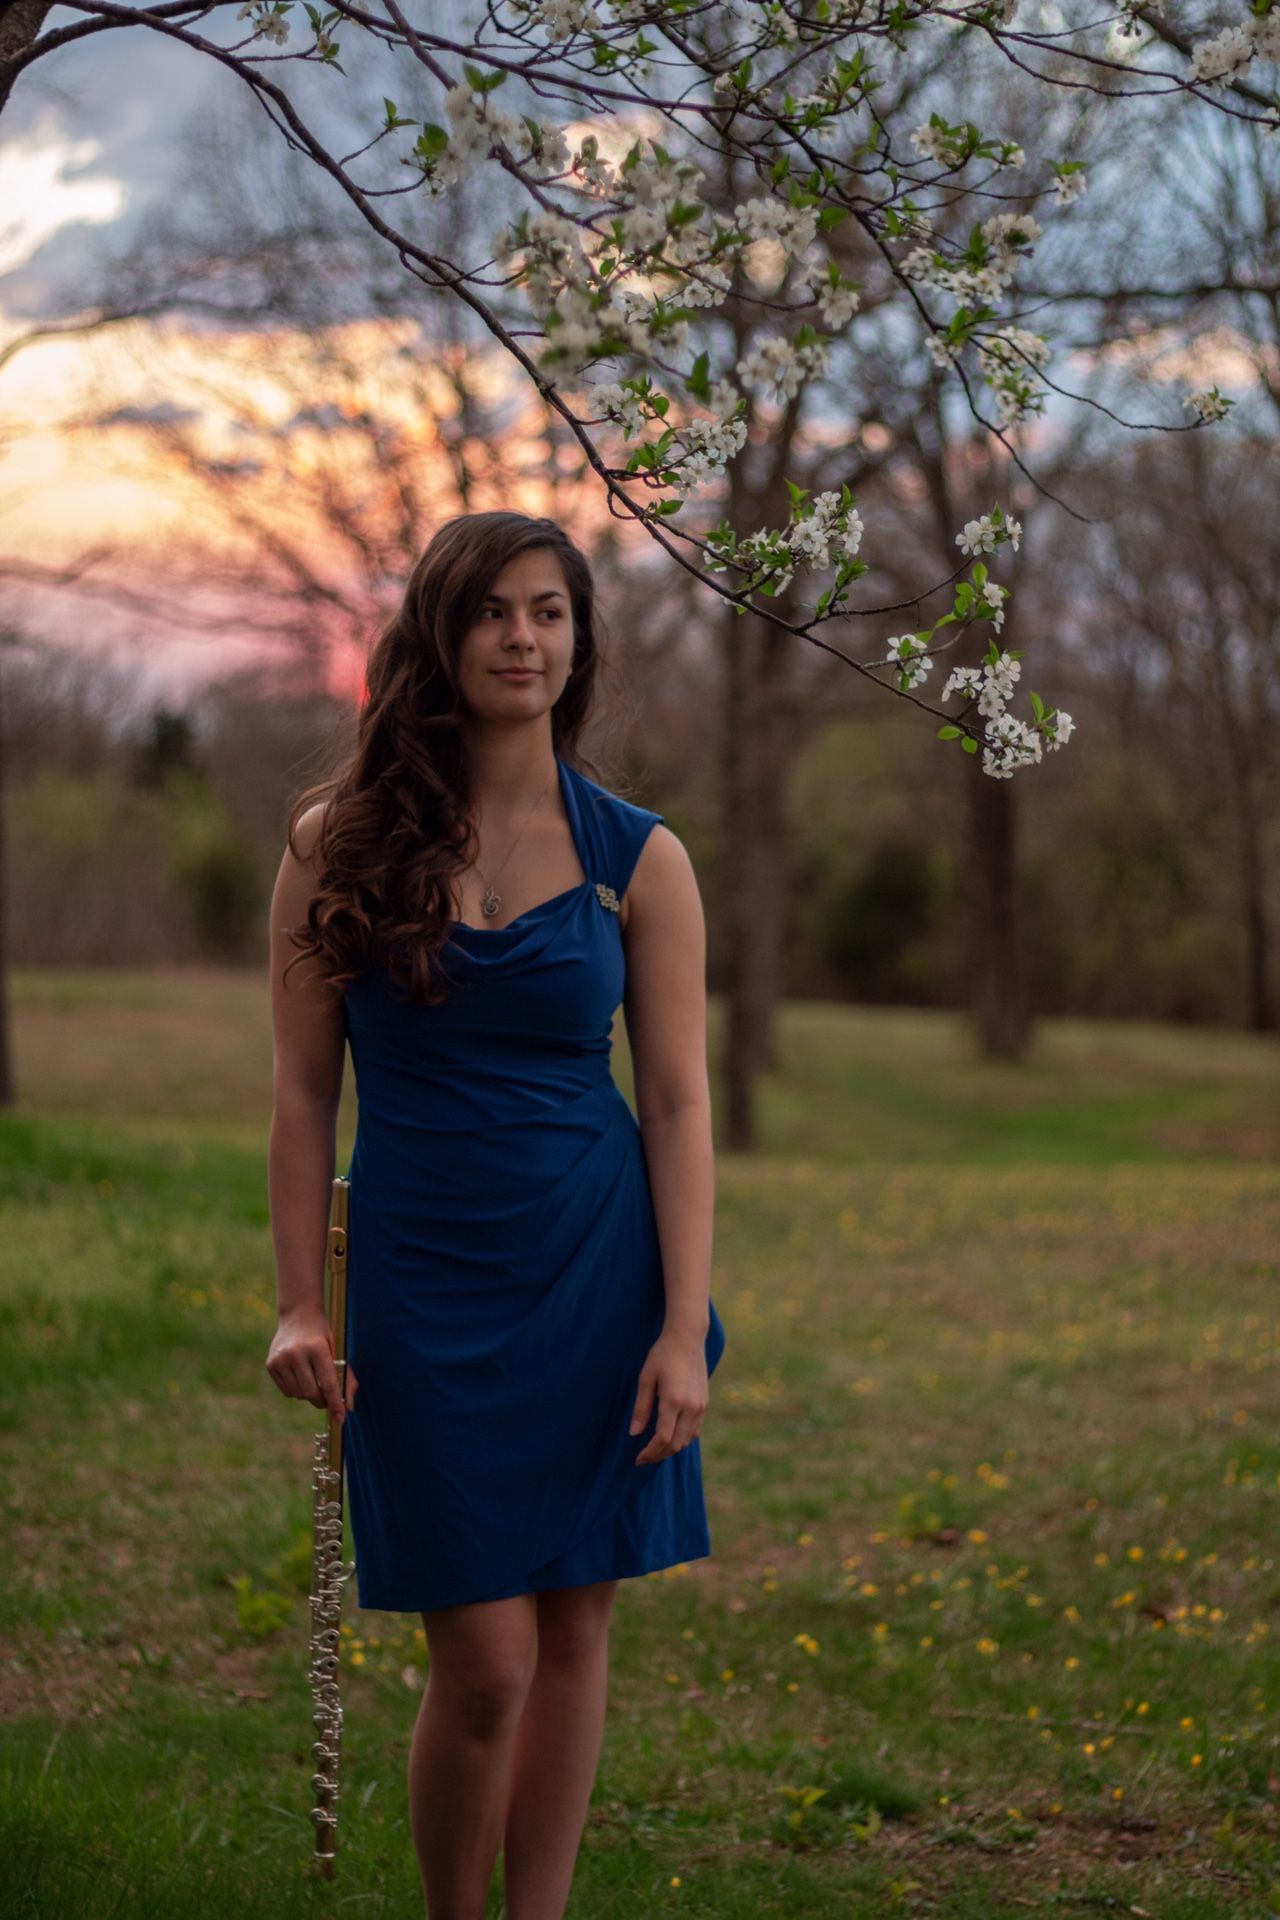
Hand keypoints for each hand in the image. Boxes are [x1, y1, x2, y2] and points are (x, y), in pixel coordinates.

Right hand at [266, 1310, 358, 1423]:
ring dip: (308, 1394)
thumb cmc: (323, 1336)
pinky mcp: (271, 1364)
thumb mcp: (337, 1352)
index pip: (328, 1384)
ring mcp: (281, 1359)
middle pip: (311, 1393)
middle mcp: (296, 1353)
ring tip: (312, 1378)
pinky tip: (299, 1374)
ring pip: (298, 1394)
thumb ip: (346, 1379)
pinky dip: (296, 1390)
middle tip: (326, 1398)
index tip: (341, 1418)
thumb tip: (348, 1408)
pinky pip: (286, 1391)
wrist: (298, 1315)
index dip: (335, 1403)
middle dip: (321, 1401)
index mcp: (317, 1348)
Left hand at [629, 1329, 708, 1465]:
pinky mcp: (705, 1403)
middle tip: (643, 1458)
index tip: (637, 1458)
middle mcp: (690, 1407)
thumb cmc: (662, 1355)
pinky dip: (682, 1439)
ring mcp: (700, 1406)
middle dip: (658, 1455)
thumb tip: (634, 1433)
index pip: (662, 1438)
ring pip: (686, 1440)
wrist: (688, 1338)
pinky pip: (694, 1430)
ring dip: (670, 1449)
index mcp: (673, 1401)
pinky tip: (670, 1436)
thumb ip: (641, 1407)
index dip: (649, 1453)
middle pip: (675, 1444)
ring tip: (654, 1450)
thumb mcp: (646, 1378)